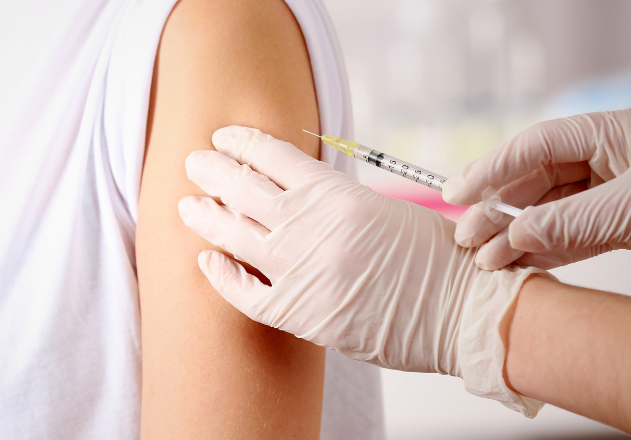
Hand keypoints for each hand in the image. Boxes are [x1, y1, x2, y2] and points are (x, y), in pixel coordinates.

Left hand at [179, 126, 532, 377]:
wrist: (462, 312)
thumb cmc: (432, 257)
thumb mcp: (384, 207)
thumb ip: (334, 200)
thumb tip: (290, 197)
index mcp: (337, 194)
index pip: (272, 156)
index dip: (242, 143)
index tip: (223, 138)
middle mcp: (311, 227)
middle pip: (242, 189)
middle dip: (212, 171)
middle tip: (193, 164)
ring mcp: (301, 271)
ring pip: (233, 235)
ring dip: (205, 216)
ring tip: (188, 205)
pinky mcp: (299, 314)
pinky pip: (243, 293)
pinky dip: (220, 276)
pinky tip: (207, 261)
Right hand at [444, 109, 630, 269]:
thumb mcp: (628, 205)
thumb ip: (572, 219)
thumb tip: (516, 234)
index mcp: (608, 134)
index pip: (535, 145)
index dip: (492, 168)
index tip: (457, 194)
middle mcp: (605, 160)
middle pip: (535, 180)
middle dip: (497, 210)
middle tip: (466, 235)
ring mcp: (612, 194)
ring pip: (550, 212)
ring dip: (515, 238)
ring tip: (485, 259)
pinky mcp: (619, 226)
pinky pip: (574, 237)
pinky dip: (545, 252)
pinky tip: (517, 263)